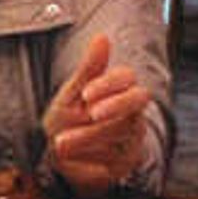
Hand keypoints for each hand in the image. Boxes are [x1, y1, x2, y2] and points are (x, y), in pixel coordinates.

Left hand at [40, 33, 153, 195]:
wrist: (62, 158)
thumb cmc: (69, 119)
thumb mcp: (72, 94)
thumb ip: (89, 68)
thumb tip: (102, 37)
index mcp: (120, 89)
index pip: (127, 77)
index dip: (109, 84)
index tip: (86, 94)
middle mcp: (132, 110)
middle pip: (136, 101)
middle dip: (114, 106)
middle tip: (90, 114)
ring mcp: (133, 136)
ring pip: (122, 131)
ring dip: (89, 137)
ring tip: (61, 143)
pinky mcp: (127, 161)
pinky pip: (115, 158)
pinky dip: (90, 158)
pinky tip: (73, 158)